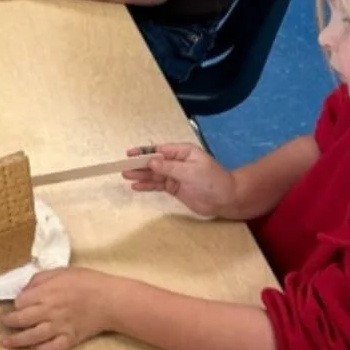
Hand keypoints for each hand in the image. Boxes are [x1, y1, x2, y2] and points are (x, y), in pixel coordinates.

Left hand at [0, 267, 116, 349]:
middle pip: (21, 320)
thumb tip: (25, 289)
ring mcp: (59, 327)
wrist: (111, 299)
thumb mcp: (61, 271)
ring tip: (4, 342)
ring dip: (16, 341)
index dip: (15, 303)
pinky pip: (51, 348)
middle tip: (2, 322)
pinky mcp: (69, 339)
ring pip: (31, 337)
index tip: (16, 305)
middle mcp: (49, 311)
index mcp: (46, 292)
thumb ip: (40, 279)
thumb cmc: (87, 281)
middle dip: (8, 322)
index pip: (20, 302)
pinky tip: (34, 349)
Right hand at [121, 141, 237, 217]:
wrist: (226, 199)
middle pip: (154, 162)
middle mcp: (177, 162)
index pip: (159, 151)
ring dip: (141, 176)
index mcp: (183, 152)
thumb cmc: (212, 181)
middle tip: (123, 167)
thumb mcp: (190, 172)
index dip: (144, 152)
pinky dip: (148, 186)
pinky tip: (137, 186)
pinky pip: (158, 185)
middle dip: (139, 165)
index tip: (130, 154)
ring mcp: (176, 176)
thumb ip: (169, 167)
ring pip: (154, 174)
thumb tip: (150, 162)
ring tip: (126, 176)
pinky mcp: (175, 188)